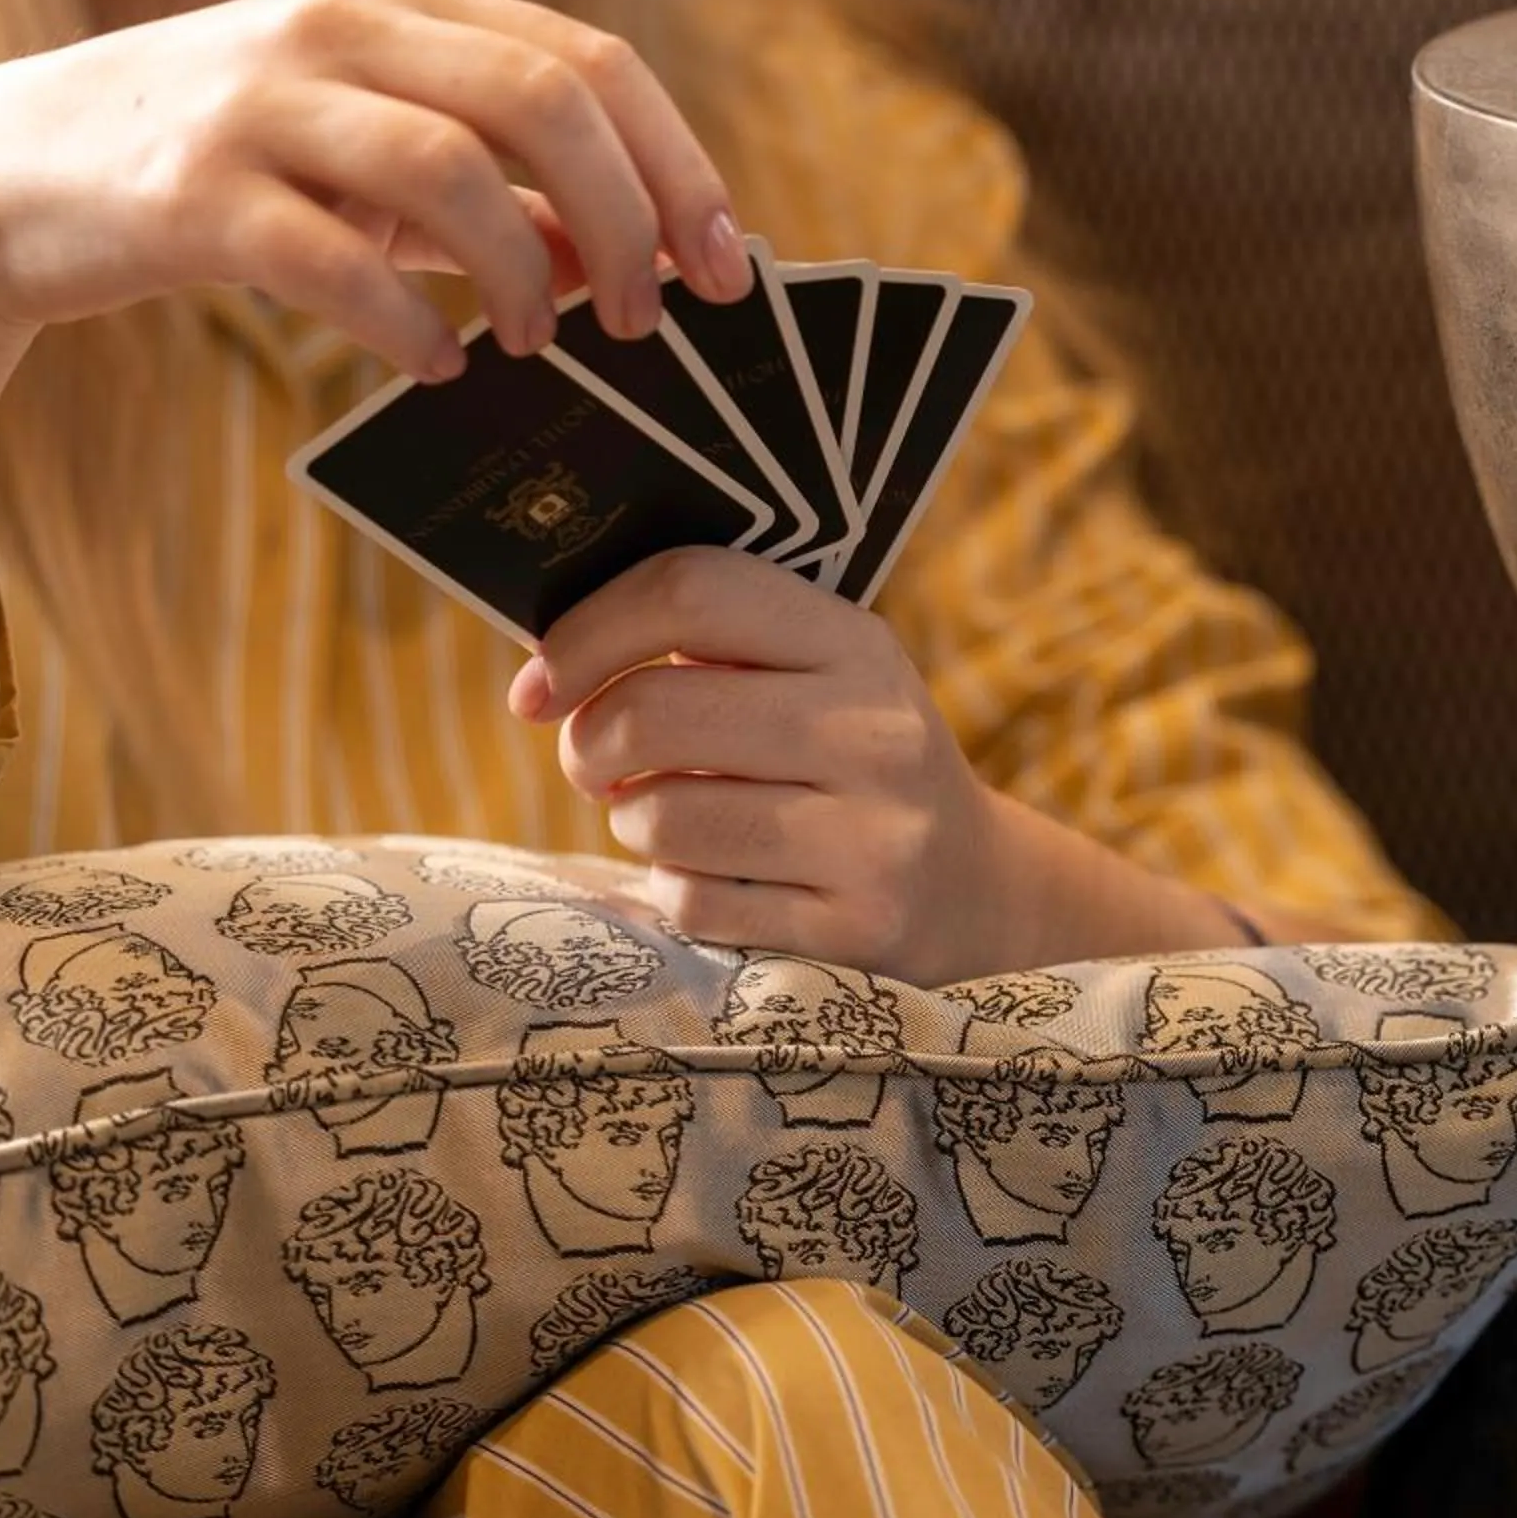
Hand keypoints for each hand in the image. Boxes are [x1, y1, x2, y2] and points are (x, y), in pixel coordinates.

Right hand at [0, 0, 749, 380]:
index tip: (723, 268)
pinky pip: (333, 257)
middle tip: (642, 322)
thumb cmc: (232, 169)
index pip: (591, 61)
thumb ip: (504, 196)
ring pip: (450, 166)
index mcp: (404, 7)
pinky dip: (408, 324)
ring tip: (537, 346)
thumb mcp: (377, 159)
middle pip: (544, 99)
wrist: (13, 172)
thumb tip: (631, 260)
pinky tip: (435, 365)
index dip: (678, 167)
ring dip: (525, 274)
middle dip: (627, 219)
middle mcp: (340, 30)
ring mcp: (260, 103)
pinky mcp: (190, 193)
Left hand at [514, 548, 1005, 981]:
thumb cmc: (847, 762)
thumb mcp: (817, 677)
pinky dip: (678, 892)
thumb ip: (709, 646)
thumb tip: (548, 662)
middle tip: (594, 762)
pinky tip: (719, 880)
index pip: (694, 590)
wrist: (975, 883)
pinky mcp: (858, 927)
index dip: (589, 630)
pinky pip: (696, 902)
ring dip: (634, 822)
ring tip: (671, 820)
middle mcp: (874, 731)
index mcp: (855, 643)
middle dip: (589, 744)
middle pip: (656, 712)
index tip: (541, 683)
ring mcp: (874, 835)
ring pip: (663, 817)